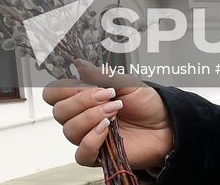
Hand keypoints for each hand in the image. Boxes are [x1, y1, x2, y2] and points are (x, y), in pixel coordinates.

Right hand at [42, 63, 172, 168]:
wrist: (166, 125)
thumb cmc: (146, 103)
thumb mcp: (125, 82)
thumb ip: (101, 75)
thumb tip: (79, 63)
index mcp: (82, 98)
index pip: (53, 94)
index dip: (62, 89)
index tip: (85, 83)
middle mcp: (81, 118)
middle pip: (59, 112)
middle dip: (81, 101)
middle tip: (106, 95)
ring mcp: (88, 137)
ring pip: (69, 131)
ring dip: (91, 117)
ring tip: (114, 110)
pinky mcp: (98, 156)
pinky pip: (81, 154)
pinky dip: (91, 140)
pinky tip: (107, 129)